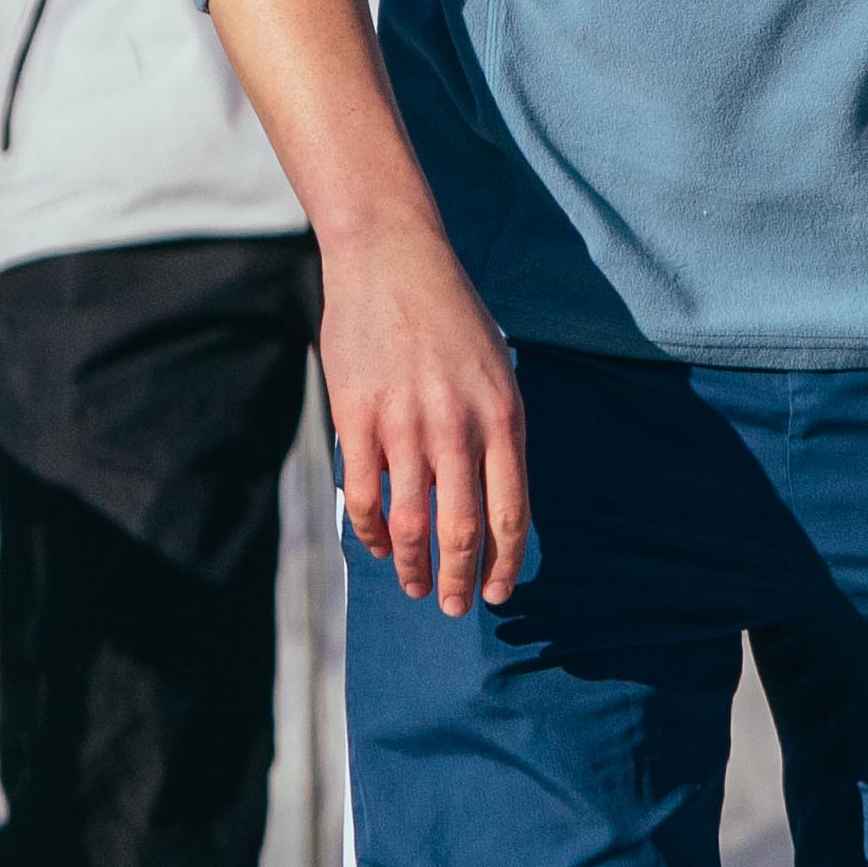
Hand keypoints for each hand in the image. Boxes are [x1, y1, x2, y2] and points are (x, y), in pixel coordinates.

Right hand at [320, 221, 532, 614]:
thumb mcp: (497, 370)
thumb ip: (497, 433)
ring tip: (415, 587)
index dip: (503, 562)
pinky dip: (371, 530)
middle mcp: (458, 427)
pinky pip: (364, 494)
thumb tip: (493, 501)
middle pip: (462, 529)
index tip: (497, 594)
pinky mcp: (357, 418)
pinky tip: (377, 546)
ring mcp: (405, 424)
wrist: (393, 259)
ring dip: (413, 565)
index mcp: (504, 417)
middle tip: (453, 608)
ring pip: (410, 521)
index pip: (510, 511)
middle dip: (459, 580)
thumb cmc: (451, 316)